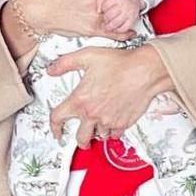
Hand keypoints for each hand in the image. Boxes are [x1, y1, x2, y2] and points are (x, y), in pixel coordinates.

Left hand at [48, 45, 171, 148]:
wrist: (144, 70)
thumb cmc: (120, 63)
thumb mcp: (87, 56)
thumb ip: (65, 63)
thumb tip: (52, 69)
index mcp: (80, 99)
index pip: (58, 118)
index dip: (54, 127)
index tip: (56, 131)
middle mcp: (93, 114)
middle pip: (80, 138)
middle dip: (79, 140)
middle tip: (80, 137)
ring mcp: (108, 121)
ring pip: (98, 136)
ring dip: (97, 133)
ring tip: (98, 124)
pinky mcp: (123, 124)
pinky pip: (114, 135)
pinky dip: (112, 131)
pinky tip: (112, 121)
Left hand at [96, 0, 140, 34]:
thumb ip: (100, 0)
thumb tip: (98, 11)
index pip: (105, 6)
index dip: (102, 10)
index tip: (103, 10)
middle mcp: (123, 4)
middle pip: (110, 16)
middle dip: (105, 19)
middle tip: (104, 19)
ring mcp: (128, 12)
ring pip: (116, 23)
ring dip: (110, 26)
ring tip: (107, 26)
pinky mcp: (132, 18)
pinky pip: (124, 27)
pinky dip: (119, 30)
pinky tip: (115, 28)